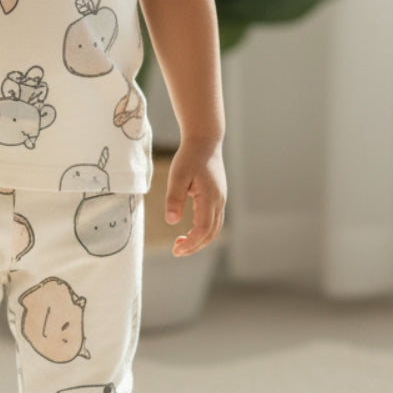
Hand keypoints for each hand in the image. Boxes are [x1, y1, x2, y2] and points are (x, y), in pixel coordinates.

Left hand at [164, 141, 225, 256]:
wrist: (205, 141)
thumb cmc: (190, 157)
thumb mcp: (177, 175)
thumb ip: (174, 198)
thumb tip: (171, 221)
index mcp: (210, 198)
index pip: (203, 230)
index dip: (190, 243)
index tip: (176, 250)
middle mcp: (219, 201)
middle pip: (211, 234)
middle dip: (195, 246)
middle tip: (176, 251)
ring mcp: (221, 200)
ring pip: (214, 229)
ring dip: (199, 240)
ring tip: (180, 243)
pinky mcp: (218, 197)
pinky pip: (214, 220)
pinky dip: (204, 231)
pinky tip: (190, 230)